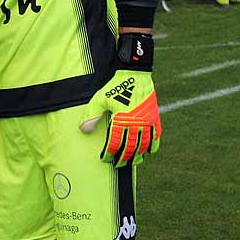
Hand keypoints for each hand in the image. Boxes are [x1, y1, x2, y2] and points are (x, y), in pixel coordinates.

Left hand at [79, 34, 160, 166]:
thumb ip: (91, 115)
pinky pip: (156, 135)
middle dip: (124, 158)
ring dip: (138, 155)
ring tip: (133, 162)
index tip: (106, 159)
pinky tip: (150, 152)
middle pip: (130, 147)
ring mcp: (147, 121)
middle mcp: (135, 123)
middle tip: (118, 165)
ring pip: (144, 144)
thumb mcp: (100, 99)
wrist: (135, 74)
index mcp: (121, 119)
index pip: (115, 143)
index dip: (110, 153)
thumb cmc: (115, 86)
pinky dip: (154, 145)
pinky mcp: (154, 117)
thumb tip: (83, 130)